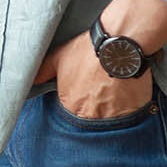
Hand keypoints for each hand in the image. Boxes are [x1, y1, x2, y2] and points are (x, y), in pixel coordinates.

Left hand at [35, 31, 153, 119]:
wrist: (120, 45)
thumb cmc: (88, 50)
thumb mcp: (58, 58)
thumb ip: (42, 72)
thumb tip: (31, 81)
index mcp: (71, 106)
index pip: (70, 116)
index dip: (75, 105)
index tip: (82, 95)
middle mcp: (92, 116)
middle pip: (90, 121)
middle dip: (92, 110)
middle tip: (97, 92)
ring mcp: (115, 117)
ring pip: (109, 121)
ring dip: (109, 110)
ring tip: (111, 92)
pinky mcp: (135, 113)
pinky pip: (129, 118)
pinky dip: (127, 109)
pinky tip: (124, 94)